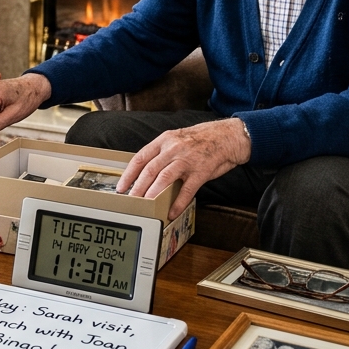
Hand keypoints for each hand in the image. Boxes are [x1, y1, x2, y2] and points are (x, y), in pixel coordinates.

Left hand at [118, 118, 250, 220]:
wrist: (227, 136)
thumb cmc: (201, 139)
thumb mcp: (177, 139)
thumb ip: (162, 152)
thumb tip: (146, 171)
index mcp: (164, 140)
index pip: (140, 157)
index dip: (129, 174)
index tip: (121, 187)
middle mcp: (173, 149)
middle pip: (150, 170)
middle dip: (137, 187)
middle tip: (130, 200)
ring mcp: (187, 160)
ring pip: (164, 178)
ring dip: (152, 193)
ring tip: (146, 205)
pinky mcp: (201, 171)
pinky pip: (187, 189)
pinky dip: (178, 202)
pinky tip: (172, 212)